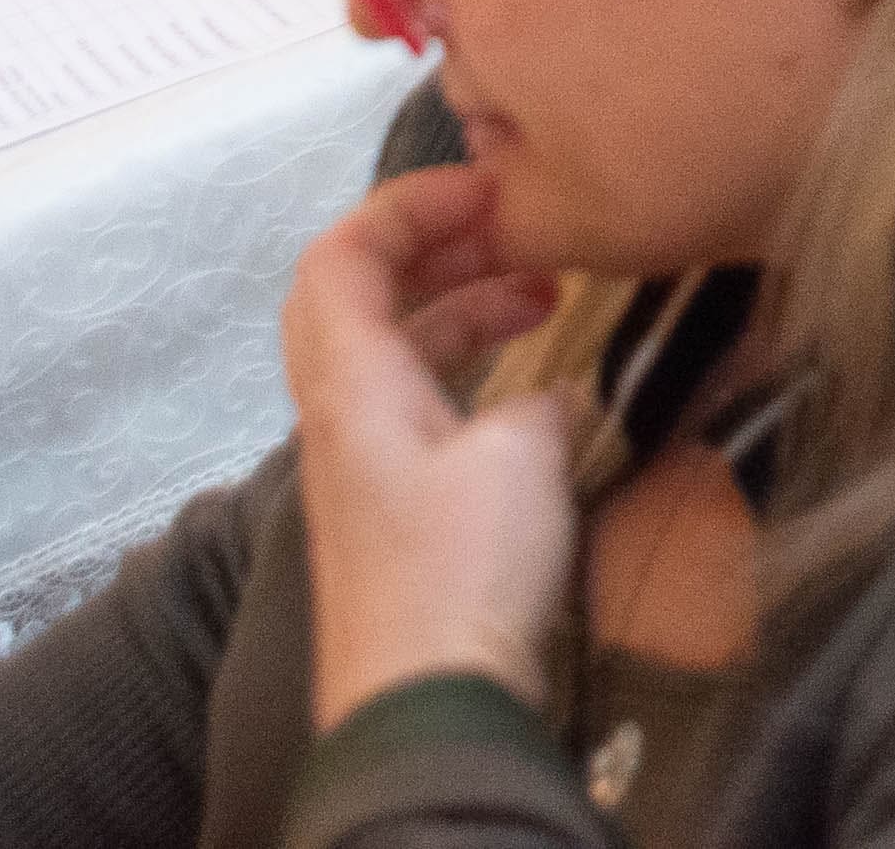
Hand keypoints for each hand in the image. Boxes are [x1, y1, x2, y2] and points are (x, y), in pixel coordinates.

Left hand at [288, 166, 576, 722]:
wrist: (430, 705)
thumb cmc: (460, 573)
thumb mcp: (521, 457)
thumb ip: (540, 401)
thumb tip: (553, 399)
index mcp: (351, 385)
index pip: (342, 255)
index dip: (407, 206)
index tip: (487, 189)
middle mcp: (341, 418)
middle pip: (359, 299)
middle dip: (437, 251)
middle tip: (513, 234)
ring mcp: (364, 470)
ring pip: (394, 355)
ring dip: (460, 311)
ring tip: (543, 298)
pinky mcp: (395, 517)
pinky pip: (419, 409)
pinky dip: (471, 375)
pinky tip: (539, 394)